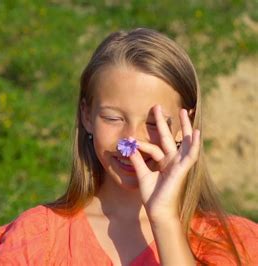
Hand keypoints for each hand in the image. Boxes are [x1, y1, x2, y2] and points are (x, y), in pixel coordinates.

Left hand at [128, 105, 199, 221]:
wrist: (158, 211)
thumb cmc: (152, 196)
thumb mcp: (142, 175)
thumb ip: (137, 161)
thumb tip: (130, 147)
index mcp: (163, 162)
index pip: (156, 144)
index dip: (145, 139)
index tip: (134, 134)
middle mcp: (172, 161)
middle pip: (169, 137)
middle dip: (164, 123)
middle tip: (158, 107)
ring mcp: (178, 164)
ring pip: (183, 142)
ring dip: (184, 127)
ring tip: (184, 111)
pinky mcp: (182, 170)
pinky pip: (190, 155)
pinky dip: (194, 144)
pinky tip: (197, 132)